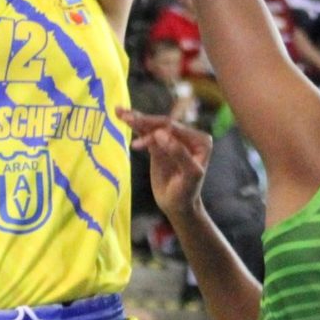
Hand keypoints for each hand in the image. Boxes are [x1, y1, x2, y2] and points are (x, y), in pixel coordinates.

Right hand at [120, 105, 211, 220]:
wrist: (178, 206)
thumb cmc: (187, 193)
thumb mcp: (189, 175)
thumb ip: (178, 153)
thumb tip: (160, 134)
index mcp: (200, 140)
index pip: (174, 128)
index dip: (156, 127)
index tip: (139, 130)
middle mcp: (187, 136)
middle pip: (162, 125)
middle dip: (143, 120)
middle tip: (125, 116)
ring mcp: (173, 140)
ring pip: (152, 127)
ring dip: (136, 120)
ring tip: (119, 113)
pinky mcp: (160, 146)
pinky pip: (147, 134)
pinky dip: (135, 128)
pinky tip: (123, 119)